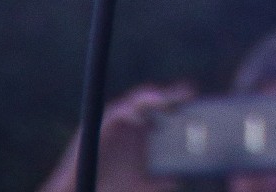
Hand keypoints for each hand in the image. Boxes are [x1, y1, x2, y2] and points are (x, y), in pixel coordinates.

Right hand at [35, 85, 195, 191]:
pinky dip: (130, 114)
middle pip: (152, 101)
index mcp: (142, 130)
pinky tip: (142, 121)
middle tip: (187, 93)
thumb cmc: (109, 187)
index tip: (194, 95)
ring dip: (150, 99)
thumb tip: (179, 181)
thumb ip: (158, 184)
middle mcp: (131, 121)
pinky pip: (117, 114)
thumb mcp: (139, 186)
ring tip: (165, 102)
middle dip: (169, 95)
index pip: (162, 109)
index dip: (177, 100)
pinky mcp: (99, 125)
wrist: (81, 191)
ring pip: (135, 102)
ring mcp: (115, 121)